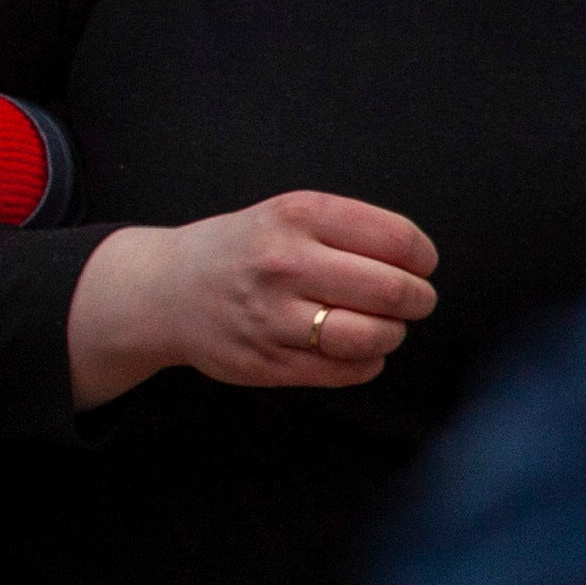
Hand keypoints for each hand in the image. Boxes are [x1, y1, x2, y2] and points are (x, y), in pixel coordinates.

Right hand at [70, 191, 437, 404]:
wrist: (163, 291)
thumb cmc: (241, 250)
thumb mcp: (285, 214)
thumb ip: (349, 229)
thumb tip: (419, 266)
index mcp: (296, 217)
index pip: (398, 241)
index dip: (423, 258)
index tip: (418, 265)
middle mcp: (283, 264)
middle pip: (393, 291)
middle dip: (417, 300)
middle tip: (410, 301)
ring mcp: (272, 318)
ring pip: (374, 337)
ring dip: (391, 334)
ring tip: (378, 326)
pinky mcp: (267, 362)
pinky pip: (350, 370)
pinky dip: (365, 361)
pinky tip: (348, 348)